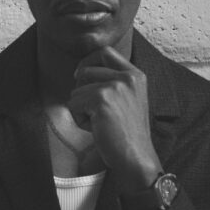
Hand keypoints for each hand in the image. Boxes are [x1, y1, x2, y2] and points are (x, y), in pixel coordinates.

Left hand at [68, 47, 161, 194]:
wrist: (136, 157)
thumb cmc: (128, 134)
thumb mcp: (128, 100)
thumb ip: (114, 83)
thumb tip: (80, 72)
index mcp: (136, 75)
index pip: (105, 52)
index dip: (87, 61)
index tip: (79, 75)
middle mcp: (127, 77)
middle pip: (85, 70)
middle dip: (80, 91)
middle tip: (90, 110)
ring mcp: (115, 87)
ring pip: (77, 90)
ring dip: (81, 109)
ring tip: (99, 124)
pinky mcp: (101, 99)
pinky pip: (73, 104)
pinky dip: (79, 119)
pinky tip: (96, 129)